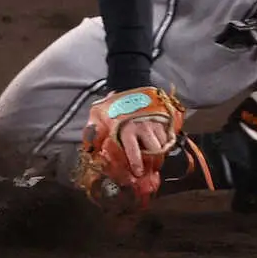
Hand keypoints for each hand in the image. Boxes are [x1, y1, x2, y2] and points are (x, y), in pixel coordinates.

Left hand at [72, 87, 185, 212]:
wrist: (128, 84)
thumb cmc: (113, 104)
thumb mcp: (98, 115)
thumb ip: (93, 131)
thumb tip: (89, 148)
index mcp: (126, 129)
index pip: (134, 151)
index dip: (137, 164)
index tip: (138, 173)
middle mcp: (142, 127)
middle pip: (153, 151)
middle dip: (153, 163)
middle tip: (151, 170)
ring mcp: (154, 123)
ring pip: (162, 146)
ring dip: (159, 155)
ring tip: (156, 161)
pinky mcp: (162, 120)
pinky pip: (167, 137)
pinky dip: (165, 144)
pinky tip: (160, 148)